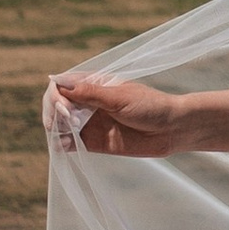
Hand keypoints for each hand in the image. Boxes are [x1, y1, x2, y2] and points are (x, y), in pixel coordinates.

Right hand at [52, 71, 188, 157]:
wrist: (172, 130)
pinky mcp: (93, 142)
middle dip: (55, 112)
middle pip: (56, 105)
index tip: (66, 107)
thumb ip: (90, 93)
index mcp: (94, 84)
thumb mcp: (120, 98)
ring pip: (60, 124)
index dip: (57, 96)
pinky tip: (65, 146)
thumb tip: (59, 83)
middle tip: (70, 121)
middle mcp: (88, 102)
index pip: (61, 85)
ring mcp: (89, 122)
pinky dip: (62, 144)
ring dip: (57, 129)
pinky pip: (69, 143)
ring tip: (70, 134)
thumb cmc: (151, 107)